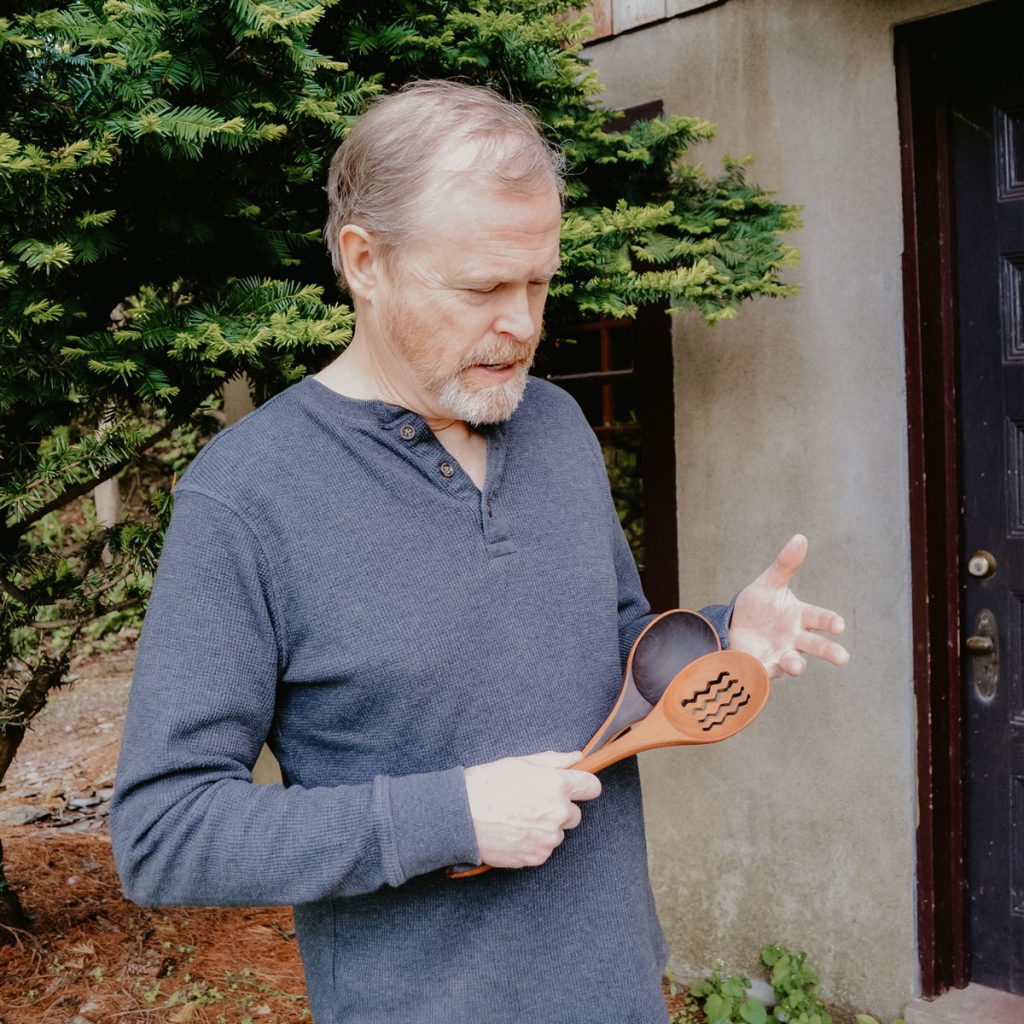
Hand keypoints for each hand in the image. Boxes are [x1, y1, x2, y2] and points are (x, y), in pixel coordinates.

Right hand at [463, 751, 600, 868]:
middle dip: (559, 809)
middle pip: (575, 814)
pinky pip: (544, 849)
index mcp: (557, 784)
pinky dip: (534, 843)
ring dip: (546, 827)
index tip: (576, 788)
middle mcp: (558, 812)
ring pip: (558, 832)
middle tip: (533, 803)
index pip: (592, 787)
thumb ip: (554, 761)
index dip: (583, 786)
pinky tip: (514, 832)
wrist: (462, 816)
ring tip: (518, 818)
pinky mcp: (537, 856)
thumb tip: (578, 757)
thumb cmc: (488, 784)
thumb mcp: (521, 763)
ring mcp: (549, 837)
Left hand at [729, 534, 847, 678]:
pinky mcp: (764, 666)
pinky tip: (763, 670)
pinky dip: (766, 672)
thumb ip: (785, 564)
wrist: (736, 625)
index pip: (820, 618)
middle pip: (815, 645)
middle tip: (843, 658)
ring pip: (794, 662)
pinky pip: (767, 671)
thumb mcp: (769, 582)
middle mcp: (796, 638)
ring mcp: (781, 653)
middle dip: (829, 651)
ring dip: (796, 664)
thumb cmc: (760, 603)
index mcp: (800, 616)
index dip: (830, 621)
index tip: (839, 625)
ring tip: (796, 665)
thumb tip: (800, 537)